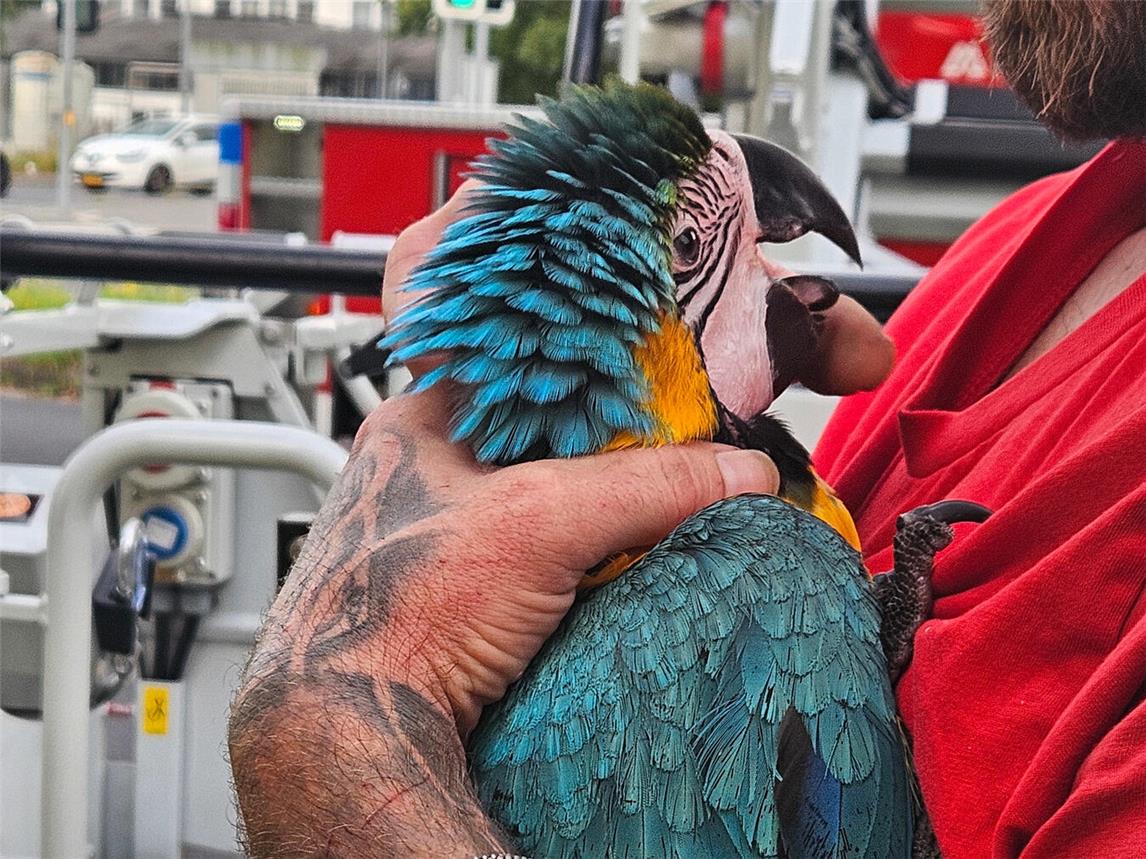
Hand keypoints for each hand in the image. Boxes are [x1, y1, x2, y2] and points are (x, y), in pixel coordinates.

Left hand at [229, 182, 888, 856]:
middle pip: (545, 411)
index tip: (635, 318)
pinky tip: (631, 543)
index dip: (573, 324)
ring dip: (610, 477)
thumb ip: (644, 486)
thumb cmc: (386, 618)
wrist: (354, 729)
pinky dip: (599, 534)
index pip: (507, 338)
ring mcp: (456, 524)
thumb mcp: (534, 526)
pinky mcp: (479, 583)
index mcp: (425, 420)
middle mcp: (436, 466)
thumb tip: (737, 475)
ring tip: (673, 471)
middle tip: (681, 413)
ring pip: (552, 475)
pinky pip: (556, 535)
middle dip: (613, 413)